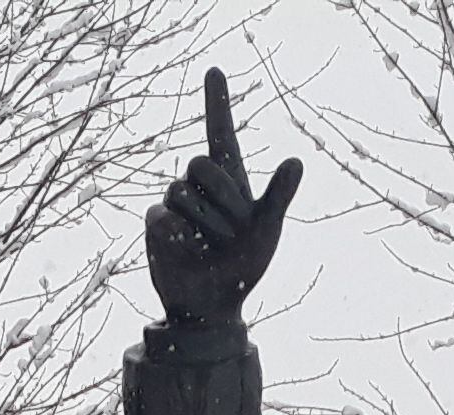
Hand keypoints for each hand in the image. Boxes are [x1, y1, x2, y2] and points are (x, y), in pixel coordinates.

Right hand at [147, 70, 299, 329]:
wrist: (211, 305)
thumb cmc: (243, 268)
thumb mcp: (266, 233)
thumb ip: (278, 197)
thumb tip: (296, 160)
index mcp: (231, 180)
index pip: (221, 133)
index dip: (217, 102)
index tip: (213, 70)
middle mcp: (201, 186)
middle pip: (200, 162)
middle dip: (220, 197)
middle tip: (229, 229)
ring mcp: (176, 203)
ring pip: (180, 189)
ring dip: (202, 222)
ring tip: (209, 244)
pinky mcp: (156, 223)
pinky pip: (162, 215)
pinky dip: (177, 234)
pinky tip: (186, 248)